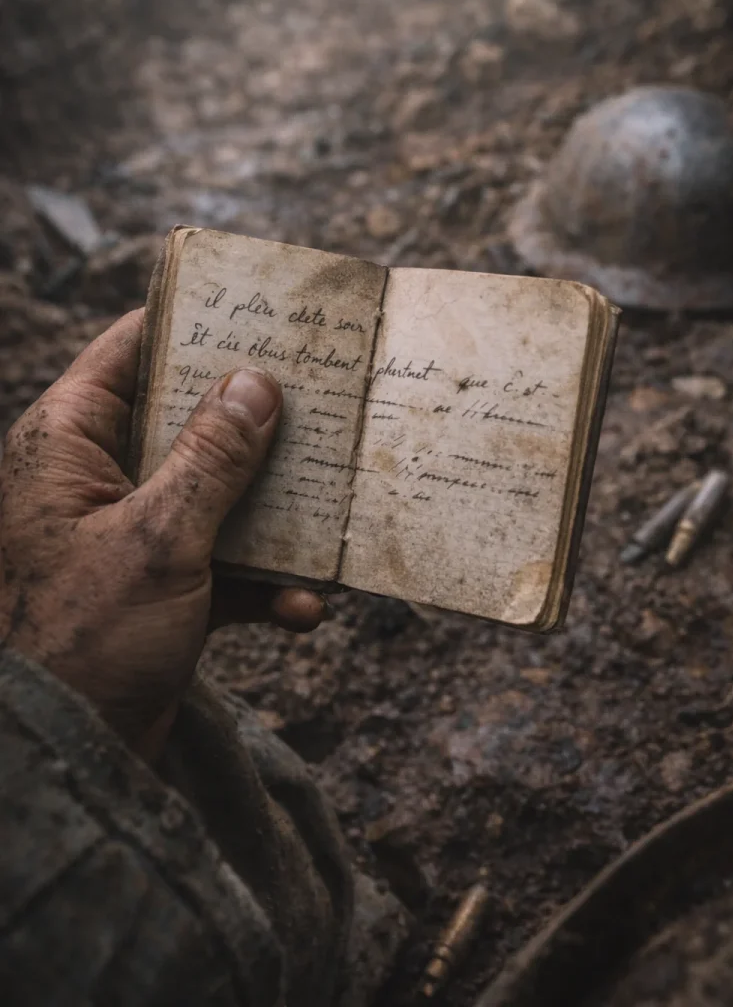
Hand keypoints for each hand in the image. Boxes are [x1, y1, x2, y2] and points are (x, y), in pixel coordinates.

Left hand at [0, 309, 325, 759]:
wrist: (65, 760)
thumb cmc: (84, 639)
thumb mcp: (157, 538)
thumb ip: (211, 458)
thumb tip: (255, 382)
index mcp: (68, 444)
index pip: (129, 353)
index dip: (191, 326)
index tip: (258, 310)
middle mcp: (97, 478)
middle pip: (186, 420)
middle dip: (254, 423)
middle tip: (319, 400)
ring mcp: (131, 532)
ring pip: (215, 491)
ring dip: (272, 510)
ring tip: (329, 512)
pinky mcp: (160, 585)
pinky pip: (223, 561)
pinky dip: (263, 582)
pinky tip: (303, 608)